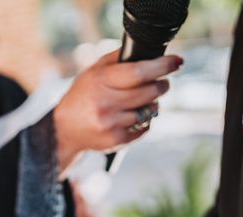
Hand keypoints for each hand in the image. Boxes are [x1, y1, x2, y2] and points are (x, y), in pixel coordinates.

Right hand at [54, 50, 181, 170]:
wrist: (65, 130)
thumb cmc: (83, 96)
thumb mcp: (93, 72)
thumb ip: (117, 59)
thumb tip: (147, 50)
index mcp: (101, 81)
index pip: (139, 72)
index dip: (162, 66)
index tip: (176, 62)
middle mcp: (106, 103)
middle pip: (150, 92)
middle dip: (161, 85)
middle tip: (162, 82)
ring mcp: (112, 123)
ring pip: (150, 110)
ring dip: (153, 104)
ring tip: (143, 102)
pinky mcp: (117, 140)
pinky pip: (145, 127)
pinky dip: (144, 121)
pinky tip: (133, 117)